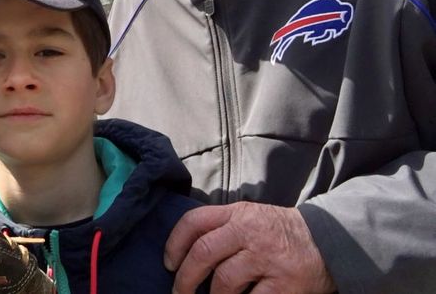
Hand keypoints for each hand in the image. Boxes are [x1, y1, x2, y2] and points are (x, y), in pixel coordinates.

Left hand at [164, 202, 335, 293]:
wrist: (329, 240)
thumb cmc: (280, 232)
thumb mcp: (250, 216)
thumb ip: (222, 227)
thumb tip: (186, 251)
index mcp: (237, 213)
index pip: (194, 222)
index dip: (174, 243)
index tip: (168, 263)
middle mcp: (249, 232)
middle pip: (203, 253)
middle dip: (184, 278)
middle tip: (179, 292)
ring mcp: (267, 258)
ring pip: (223, 282)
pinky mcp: (284, 285)